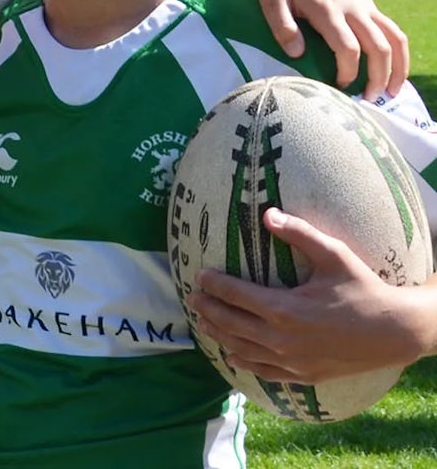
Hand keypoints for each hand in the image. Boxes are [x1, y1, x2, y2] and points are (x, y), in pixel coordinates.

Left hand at [187, 208, 433, 382]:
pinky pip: (264, 372)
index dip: (214, 284)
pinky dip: (244, 363)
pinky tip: (232, 355)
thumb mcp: (334, 255)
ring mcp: (291, 361)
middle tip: (192, 298)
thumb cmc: (363, 289)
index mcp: (284, 308)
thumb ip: (299, 233)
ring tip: (202, 323)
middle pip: (231, 323)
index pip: (236, 295)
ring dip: (218, 335)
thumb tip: (267, 213)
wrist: (396, 332)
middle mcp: (281, 338)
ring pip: (242, 349)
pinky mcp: (302, 375)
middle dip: (208, 309)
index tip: (200, 275)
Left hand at [254, 0, 407, 98]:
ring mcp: (363, 5)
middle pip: (379, 46)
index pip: (348, 47)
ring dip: (398, 65)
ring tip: (392, 91)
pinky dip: (397, 49)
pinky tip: (392, 68)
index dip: (348, 70)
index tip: (339, 87)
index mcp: (327, 9)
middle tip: (371, 100)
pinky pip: (391, 28)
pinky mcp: (367, 3)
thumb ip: (281, 26)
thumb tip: (296, 54)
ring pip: (394, 36)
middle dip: (379, 76)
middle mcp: (352, 8)